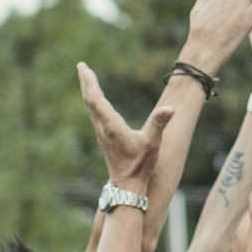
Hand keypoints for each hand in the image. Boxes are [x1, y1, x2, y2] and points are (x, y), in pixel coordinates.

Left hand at [77, 63, 172, 190]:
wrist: (127, 186)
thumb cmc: (141, 165)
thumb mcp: (153, 143)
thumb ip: (159, 124)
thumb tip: (170, 108)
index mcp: (112, 126)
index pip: (96, 100)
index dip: (90, 83)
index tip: (84, 68)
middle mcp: (103, 128)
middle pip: (89, 100)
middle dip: (86, 82)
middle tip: (81, 66)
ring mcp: (101, 133)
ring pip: (90, 107)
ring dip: (88, 91)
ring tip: (86, 78)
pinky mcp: (104, 137)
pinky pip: (94, 114)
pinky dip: (93, 101)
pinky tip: (95, 99)